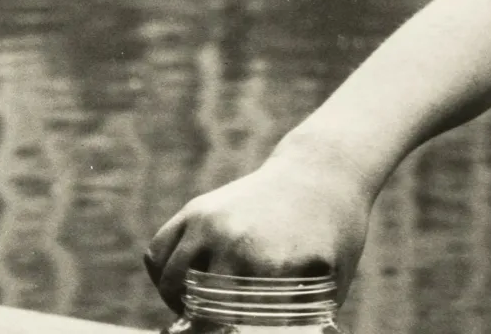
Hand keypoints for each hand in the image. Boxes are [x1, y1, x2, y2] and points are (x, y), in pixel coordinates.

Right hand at [143, 157, 372, 314]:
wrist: (319, 173)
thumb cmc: (332, 235)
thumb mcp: (331, 282)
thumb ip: (304, 320)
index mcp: (274, 266)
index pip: (237, 323)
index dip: (231, 332)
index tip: (235, 332)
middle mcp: (235, 242)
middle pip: (202, 308)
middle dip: (208, 326)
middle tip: (219, 328)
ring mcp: (210, 223)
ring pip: (170, 280)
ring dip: (176, 303)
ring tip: (194, 314)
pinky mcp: (195, 211)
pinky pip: (157, 252)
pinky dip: (160, 276)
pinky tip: (179, 289)